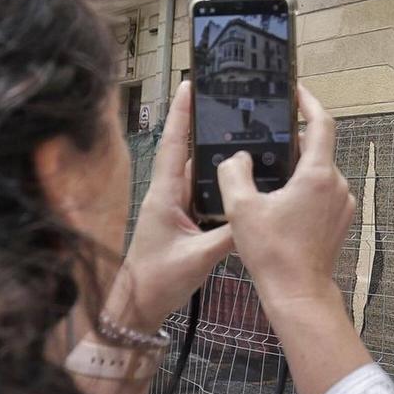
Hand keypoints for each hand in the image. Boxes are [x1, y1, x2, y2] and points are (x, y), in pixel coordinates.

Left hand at [103, 81, 235, 334]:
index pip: (173, 146)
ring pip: (197, 174)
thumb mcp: (198, 257)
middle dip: (204, 127)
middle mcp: (167, 196)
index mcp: (165, 196)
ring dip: (214, 157)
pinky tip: (238, 180)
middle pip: (187, 153)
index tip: (190, 86)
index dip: (182, 115)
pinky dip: (218, 184)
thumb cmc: (157, 280)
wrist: (137, 307)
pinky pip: (202, 195)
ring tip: (241, 136)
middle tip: (227, 104)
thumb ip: (229, 235)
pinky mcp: (182, 222)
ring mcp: (174, 209)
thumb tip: (256, 214)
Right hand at [219, 84, 357, 317]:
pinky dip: (305, 188)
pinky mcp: (341, 220)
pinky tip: (280, 201)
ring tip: (269, 172)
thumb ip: (234, 173)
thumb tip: (238, 158)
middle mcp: (337, 184)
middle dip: (293, 140)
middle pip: (318, 148)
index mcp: (317, 174)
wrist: (298, 292)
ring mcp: (342, 203)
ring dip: (298, 167)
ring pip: (320, 171)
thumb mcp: (241, 208)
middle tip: (267, 137)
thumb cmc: (273, 253)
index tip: (295, 91)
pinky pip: (323, 192)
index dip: (308, 102)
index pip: (321, 123)